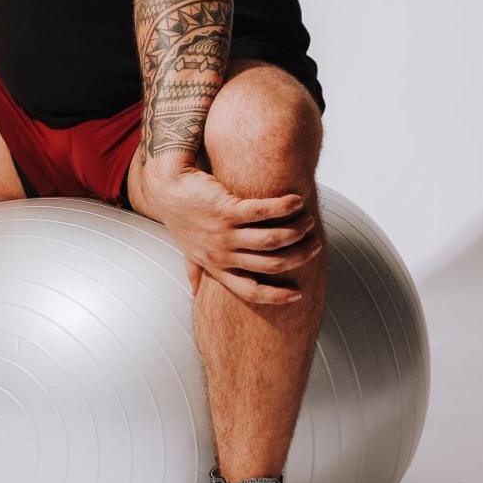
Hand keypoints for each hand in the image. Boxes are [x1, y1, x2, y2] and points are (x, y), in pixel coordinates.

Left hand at [135, 160, 321, 305]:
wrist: (167, 186)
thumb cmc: (181, 217)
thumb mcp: (186, 250)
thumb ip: (195, 271)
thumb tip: (195, 294)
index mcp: (216, 267)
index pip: (250, 291)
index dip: (276, 296)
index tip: (298, 295)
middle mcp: (221, 254)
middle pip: (270, 265)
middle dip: (297, 257)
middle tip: (315, 247)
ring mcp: (224, 232)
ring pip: (271, 240)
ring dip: (296, 232)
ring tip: (309, 221)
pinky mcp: (227, 208)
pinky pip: (264, 212)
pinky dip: (284, 207)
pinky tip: (298, 202)